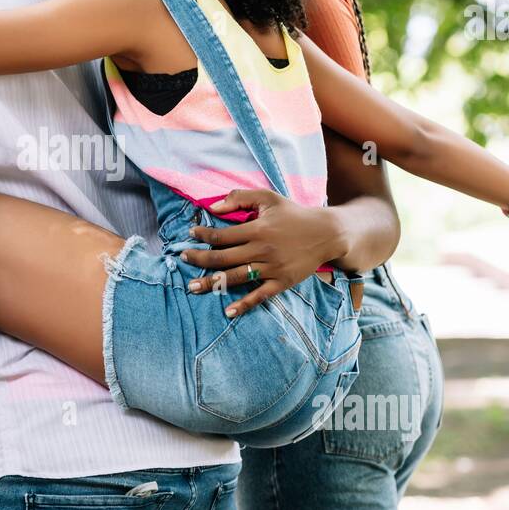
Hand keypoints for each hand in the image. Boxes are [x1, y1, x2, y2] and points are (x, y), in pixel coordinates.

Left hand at [180, 189, 347, 316]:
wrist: (326, 233)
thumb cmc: (293, 214)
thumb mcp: (268, 198)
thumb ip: (240, 198)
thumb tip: (214, 206)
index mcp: (256, 229)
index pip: (221, 235)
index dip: (203, 235)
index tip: (191, 235)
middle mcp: (261, 250)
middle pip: (222, 258)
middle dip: (199, 259)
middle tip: (183, 259)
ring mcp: (271, 268)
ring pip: (235, 278)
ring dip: (211, 283)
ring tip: (193, 287)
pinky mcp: (281, 282)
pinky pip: (259, 295)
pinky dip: (243, 305)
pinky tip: (227, 311)